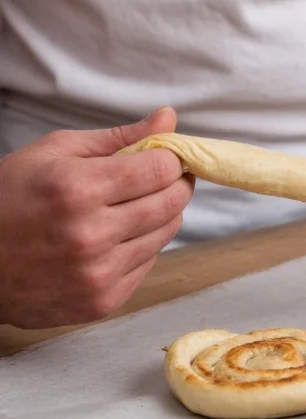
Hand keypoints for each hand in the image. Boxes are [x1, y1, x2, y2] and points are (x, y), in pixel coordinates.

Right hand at [0, 108, 193, 328]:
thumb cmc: (8, 198)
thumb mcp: (54, 152)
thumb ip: (119, 137)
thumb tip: (169, 118)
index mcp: (78, 188)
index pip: (161, 169)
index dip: (171, 159)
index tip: (166, 157)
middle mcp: (91, 234)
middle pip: (171, 202)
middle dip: (176, 185)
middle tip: (163, 179)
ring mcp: (99, 273)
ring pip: (166, 233)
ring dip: (161, 216)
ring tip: (134, 206)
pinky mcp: (104, 300)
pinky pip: (149, 263)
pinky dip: (143, 246)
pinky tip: (116, 238)